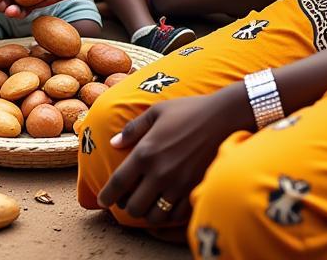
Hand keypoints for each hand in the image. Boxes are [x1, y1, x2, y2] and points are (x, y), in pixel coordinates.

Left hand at [97, 87, 249, 224]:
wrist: (223, 118)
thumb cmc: (188, 111)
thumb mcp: (156, 112)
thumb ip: (133, 129)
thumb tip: (114, 143)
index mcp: (145, 152)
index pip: (118, 183)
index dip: (107, 195)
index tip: (102, 200)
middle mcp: (159, 172)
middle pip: (133, 206)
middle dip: (126, 205)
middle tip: (127, 198)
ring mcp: (178, 185)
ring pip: (153, 216)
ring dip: (146, 212)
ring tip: (147, 202)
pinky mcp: (194, 191)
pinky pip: (175, 216)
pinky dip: (167, 214)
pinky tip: (166, 203)